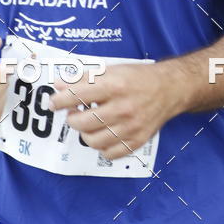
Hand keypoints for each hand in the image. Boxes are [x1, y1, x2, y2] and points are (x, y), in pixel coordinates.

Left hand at [50, 62, 180, 159]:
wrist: (169, 88)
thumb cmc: (138, 78)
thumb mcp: (112, 70)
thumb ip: (84, 78)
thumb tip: (59, 85)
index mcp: (115, 86)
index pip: (78, 96)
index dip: (60, 100)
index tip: (54, 102)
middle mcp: (123, 108)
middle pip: (83, 122)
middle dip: (71, 118)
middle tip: (74, 112)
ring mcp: (131, 127)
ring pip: (93, 141)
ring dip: (85, 133)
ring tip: (88, 123)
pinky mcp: (137, 140)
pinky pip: (109, 153)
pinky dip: (101, 147)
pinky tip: (103, 134)